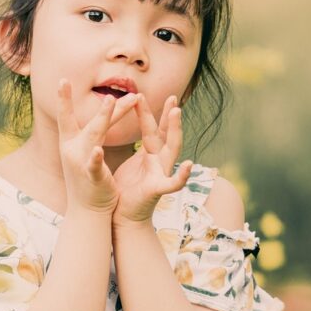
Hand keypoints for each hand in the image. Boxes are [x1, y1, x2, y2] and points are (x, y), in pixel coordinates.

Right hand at [56, 78, 137, 213]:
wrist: (86, 211)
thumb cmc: (87, 177)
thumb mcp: (86, 150)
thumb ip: (94, 129)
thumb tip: (103, 106)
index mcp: (70, 143)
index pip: (66, 117)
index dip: (63, 99)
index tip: (62, 80)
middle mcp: (72, 150)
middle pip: (89, 122)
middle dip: (97, 104)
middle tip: (102, 84)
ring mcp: (80, 163)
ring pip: (94, 135)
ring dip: (103, 117)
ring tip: (111, 100)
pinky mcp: (91, 176)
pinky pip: (93, 164)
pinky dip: (95, 157)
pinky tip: (98, 150)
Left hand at [112, 93, 192, 227]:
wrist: (122, 216)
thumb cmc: (125, 189)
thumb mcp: (131, 162)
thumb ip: (136, 147)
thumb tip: (128, 129)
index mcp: (150, 154)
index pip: (151, 129)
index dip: (148, 112)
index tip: (142, 94)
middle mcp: (159, 162)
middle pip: (166, 136)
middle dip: (170, 117)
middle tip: (173, 98)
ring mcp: (161, 174)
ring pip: (172, 150)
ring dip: (175, 131)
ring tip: (176, 113)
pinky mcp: (158, 190)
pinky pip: (173, 183)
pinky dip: (181, 175)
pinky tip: (188, 165)